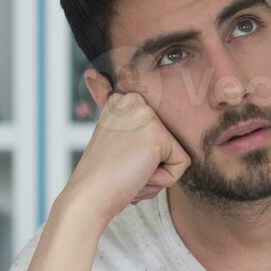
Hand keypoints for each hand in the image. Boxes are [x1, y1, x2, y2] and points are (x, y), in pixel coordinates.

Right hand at [59, 91, 191, 229]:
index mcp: (124, 99)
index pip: (160, 131)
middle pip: (171, 140)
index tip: (117, 155)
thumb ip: (105, 102)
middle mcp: (134, 101)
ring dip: (158, 172)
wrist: (88, 197)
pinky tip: (137, 175)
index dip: (143, 154)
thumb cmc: (102, 174)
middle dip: (153, 163)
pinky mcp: (157, 137)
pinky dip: (163, 179)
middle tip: (123, 166)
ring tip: (129, 171)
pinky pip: (182, 165)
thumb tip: (92, 72)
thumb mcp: (111, 134)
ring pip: (177, 153)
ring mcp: (146, 117)